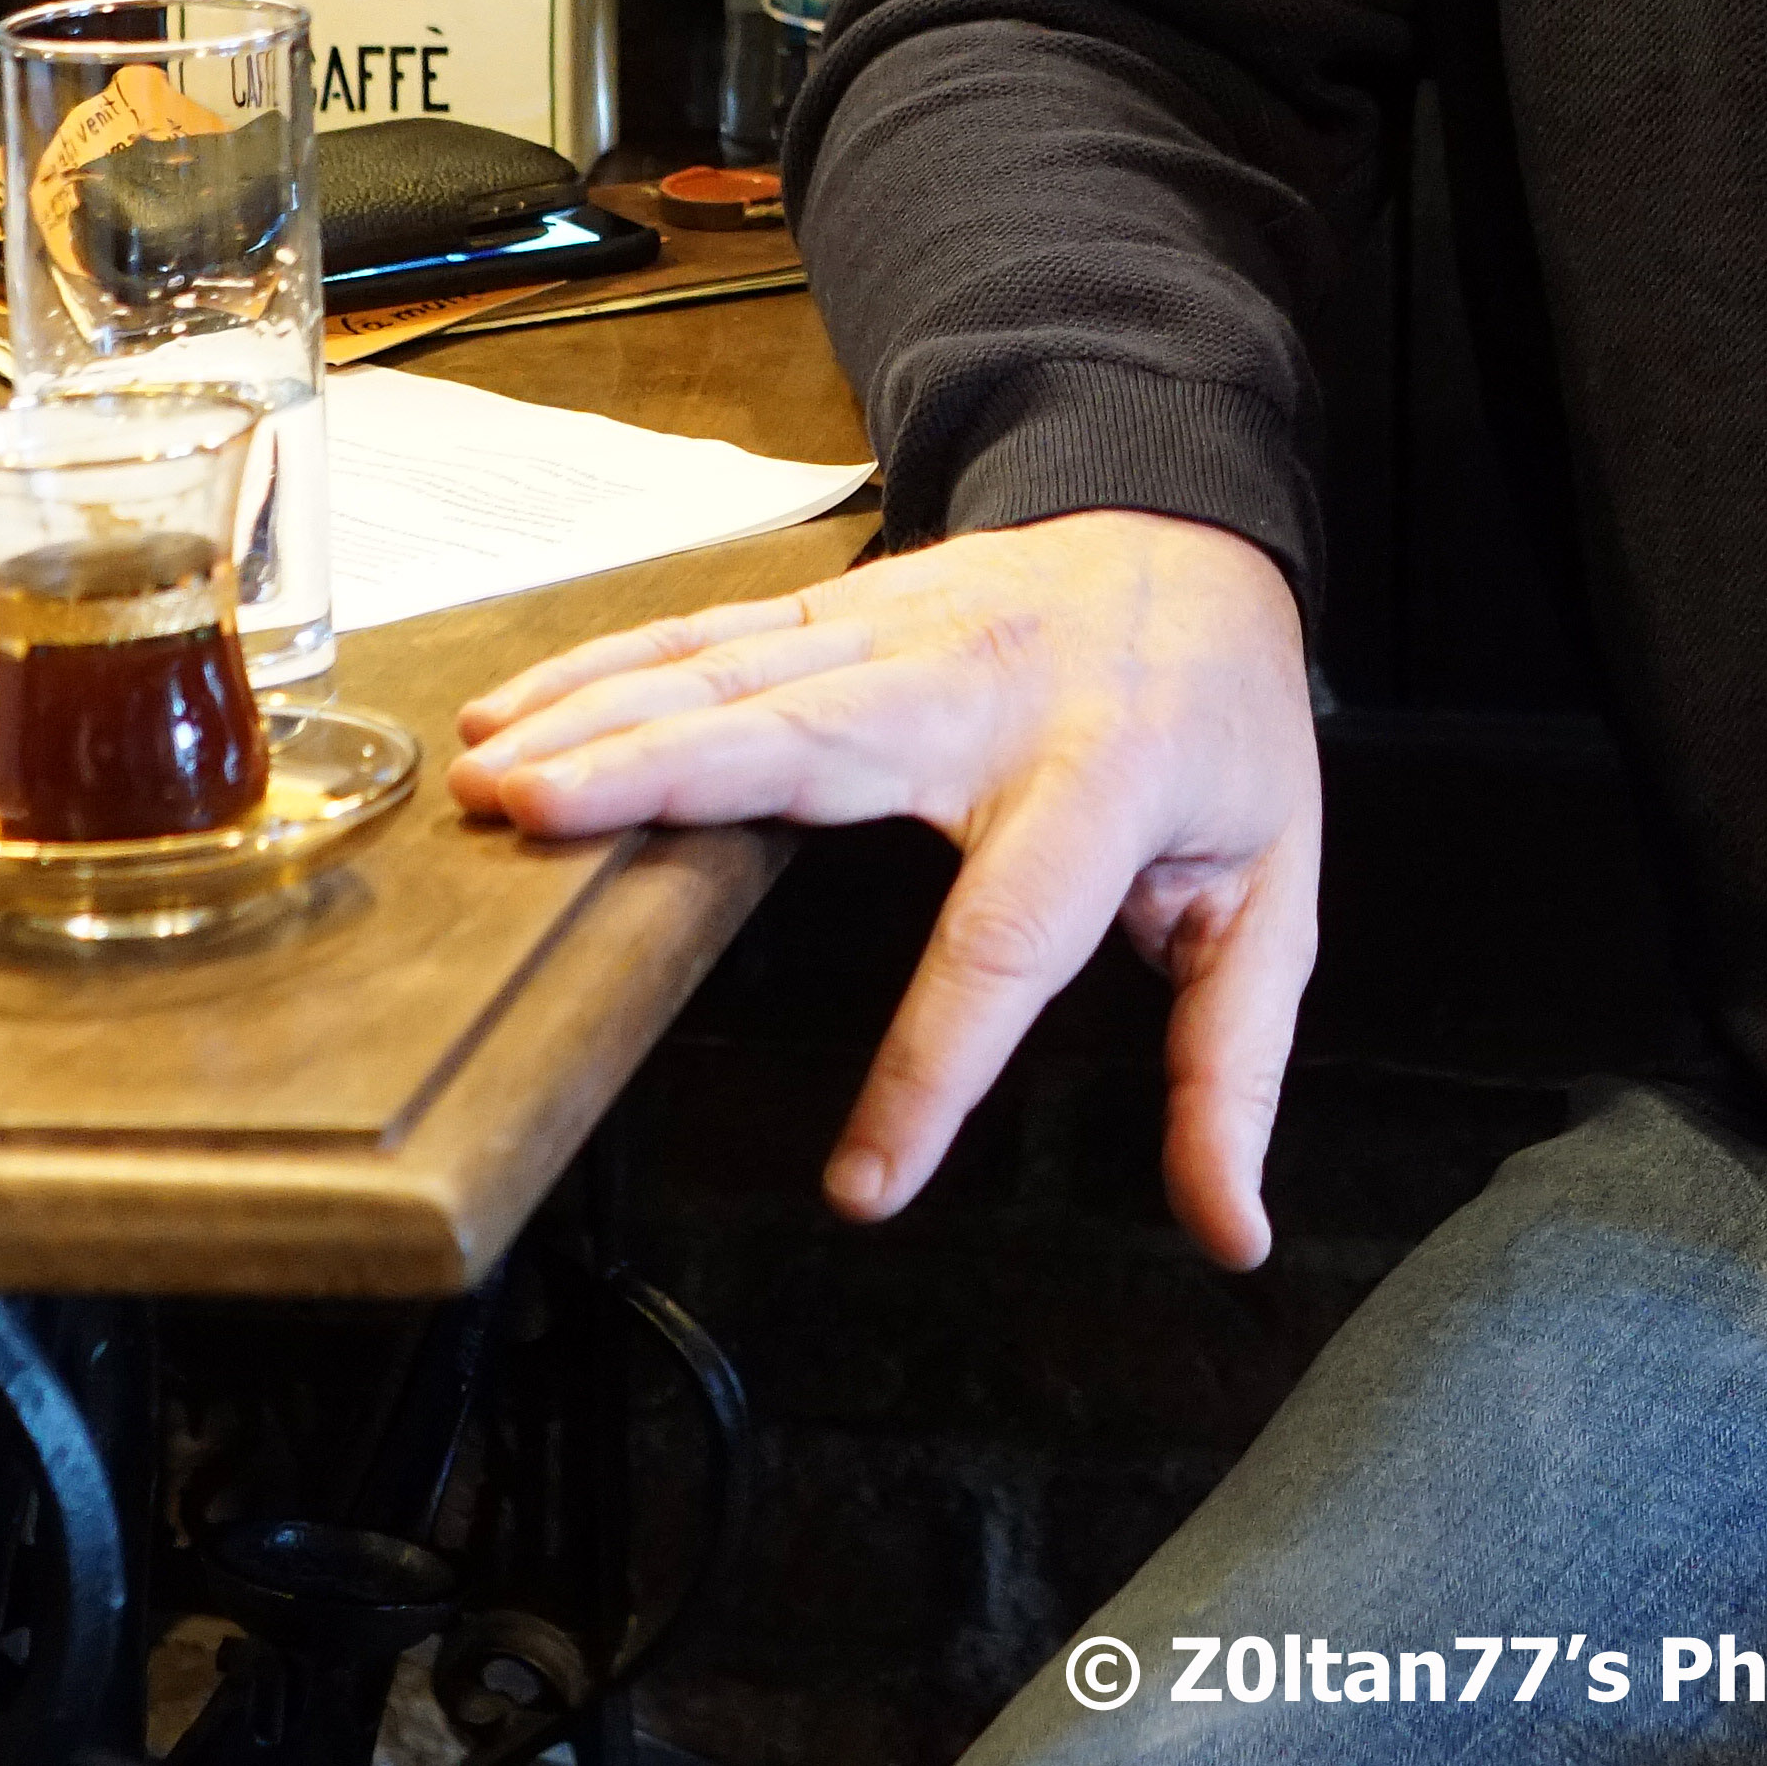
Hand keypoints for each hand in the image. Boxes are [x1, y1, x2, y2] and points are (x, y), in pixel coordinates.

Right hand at [451, 510, 1321, 1266]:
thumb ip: (1232, 1067)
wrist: (1201, 536)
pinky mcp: (850, 605)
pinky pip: (716, 632)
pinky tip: (520, 712)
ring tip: (498, 780)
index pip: (1012, 938)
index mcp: (1107, 778)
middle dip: (669, 780)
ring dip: (606, 720)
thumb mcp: (1268, 899)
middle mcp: (988, 689)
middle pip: (816, 740)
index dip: (937, 1062)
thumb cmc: (1222, 731)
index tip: (865, 1181)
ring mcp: (906, 630)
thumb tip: (1230, 1229)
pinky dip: (608, 667)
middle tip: (547, 827)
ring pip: (739, 672)